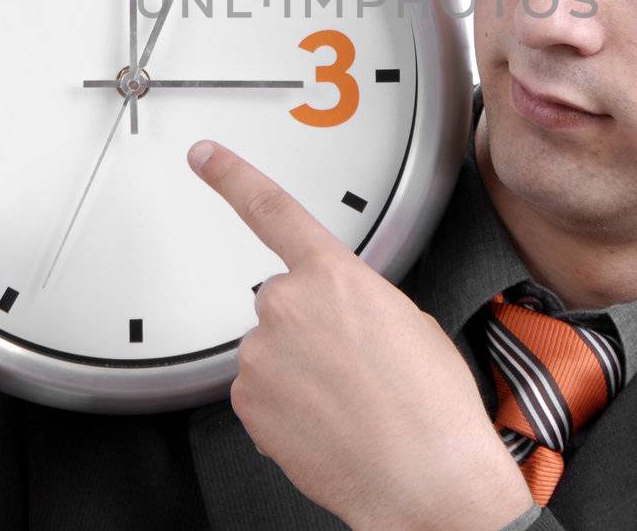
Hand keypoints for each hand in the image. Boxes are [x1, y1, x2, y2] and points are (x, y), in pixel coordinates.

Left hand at [186, 140, 533, 530]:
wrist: (425, 478)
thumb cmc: (432, 407)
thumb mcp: (410, 323)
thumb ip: (358, 301)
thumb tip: (340, 318)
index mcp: (335, 275)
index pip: (272, 209)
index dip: (231, 177)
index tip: (204, 157)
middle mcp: (288, 305)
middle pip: (282, 302)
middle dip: (308, 328)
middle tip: (352, 367)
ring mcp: (261, 354)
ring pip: (271, 353)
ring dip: (298, 372)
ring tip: (348, 403)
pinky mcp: (246, 401)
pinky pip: (260, 394)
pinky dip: (285, 409)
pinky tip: (325, 425)